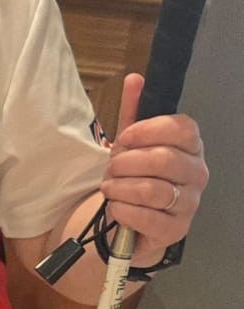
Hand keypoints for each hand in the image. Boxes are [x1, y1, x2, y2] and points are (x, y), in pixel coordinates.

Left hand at [99, 73, 208, 267]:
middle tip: (111, 169)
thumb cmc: (134, 179)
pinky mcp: (175, 230)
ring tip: (110, 189)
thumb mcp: (131, 145)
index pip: (183, 129)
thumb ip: (133, 112)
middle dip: (126, 164)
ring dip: (120, 188)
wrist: (129, 223)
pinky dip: (121, 211)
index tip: (124, 139)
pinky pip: (144, 216)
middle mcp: (197, 173)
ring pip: (151, 189)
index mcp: (191, 147)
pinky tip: (116, 208)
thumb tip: (135, 79)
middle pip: (164, 160)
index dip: (148, 131)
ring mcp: (190, 203)